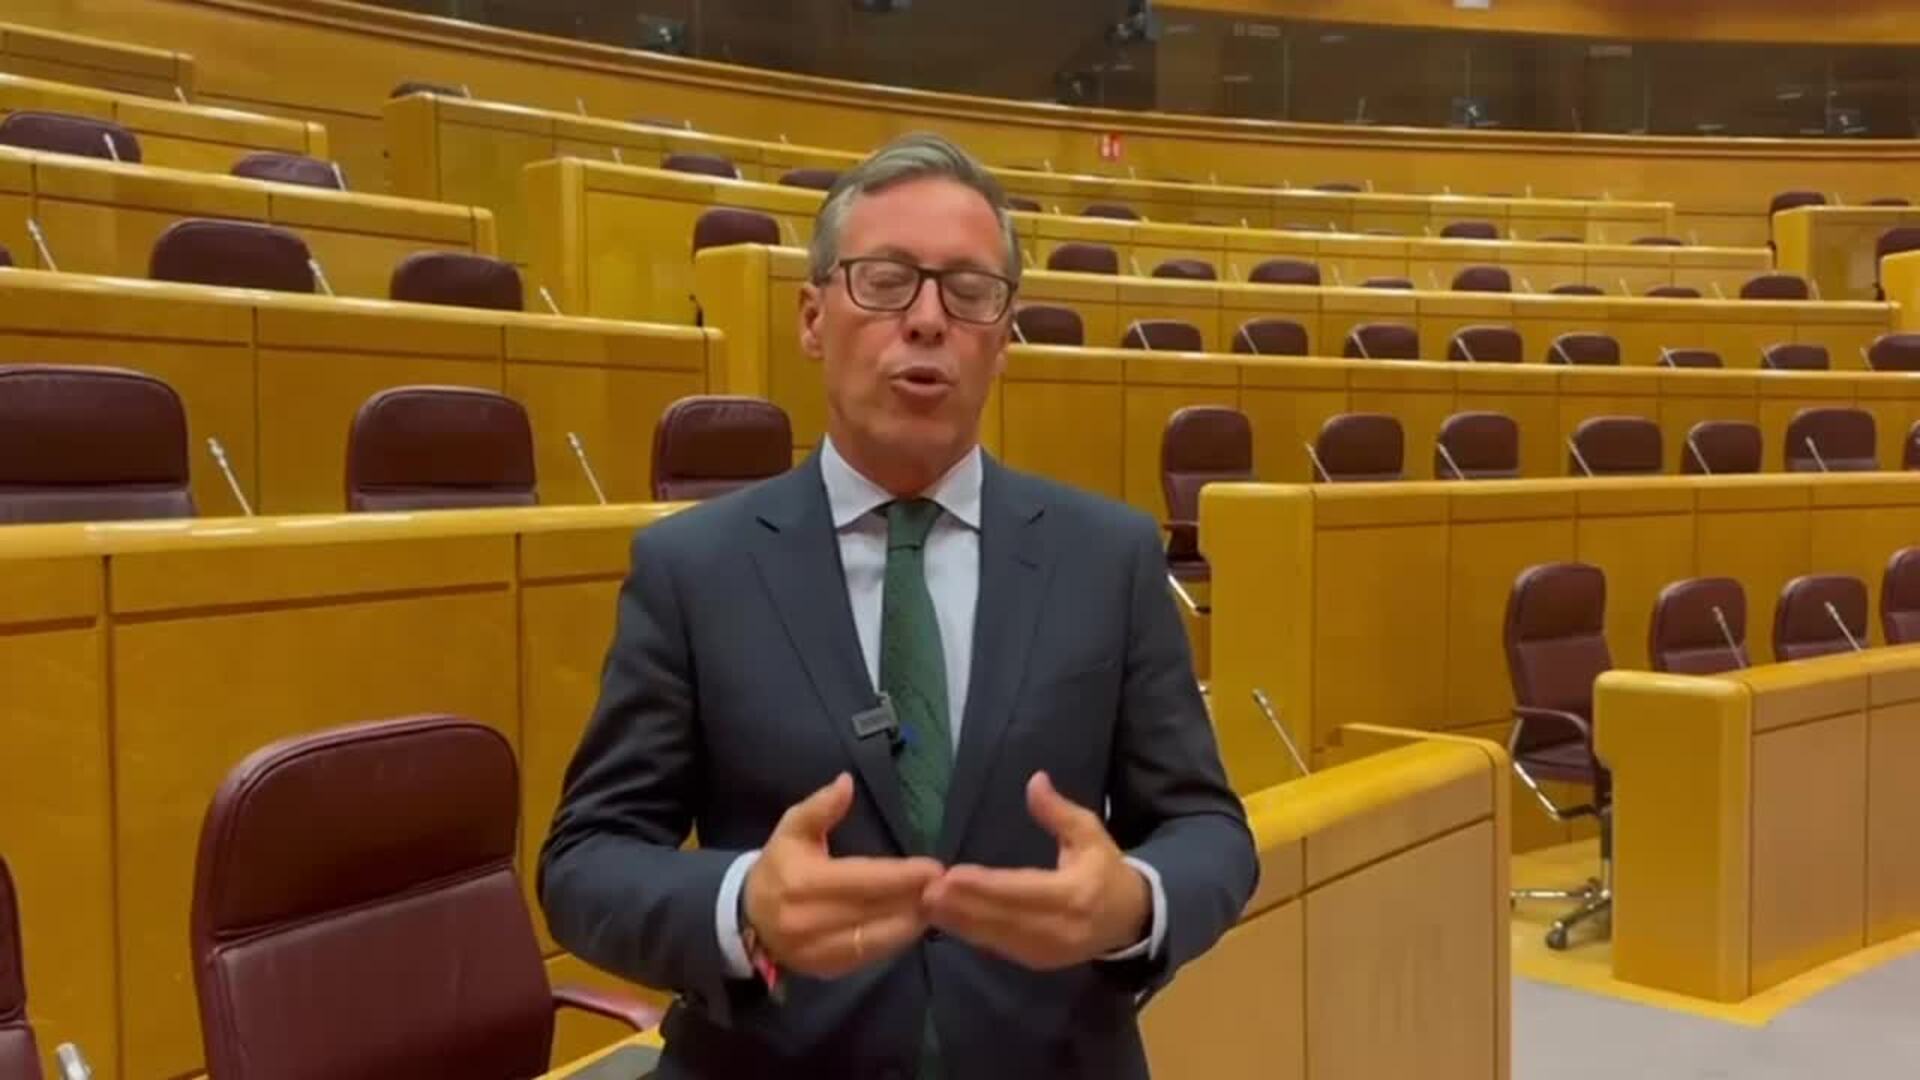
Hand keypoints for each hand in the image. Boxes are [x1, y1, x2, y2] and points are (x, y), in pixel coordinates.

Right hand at [743, 773, 943, 978]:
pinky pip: (868, 957)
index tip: (934, 868)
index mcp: (803, 883)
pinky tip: (913, 924)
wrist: (747, 917)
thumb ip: (820, 806)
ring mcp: (816, 951)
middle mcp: (809, 921)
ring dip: (911, 923)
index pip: (863, 880)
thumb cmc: (779, 866)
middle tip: (946, 887)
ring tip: (936, 905)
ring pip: (876, 939)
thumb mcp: (793, 829)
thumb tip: (846, 782)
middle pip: (875, 911)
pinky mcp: (824, 969)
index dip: (902, 876)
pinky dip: (894, 941)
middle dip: (914, 899)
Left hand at [922, 772, 1149, 970]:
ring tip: (928, 905)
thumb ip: (1059, 811)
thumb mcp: (1089, 833)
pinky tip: (948, 920)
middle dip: (962, 905)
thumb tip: (1035, 780)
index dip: (985, 885)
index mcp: (1075, 893)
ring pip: (997, 937)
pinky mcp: (1039, 962)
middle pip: (1004, 917)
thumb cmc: (1105, 869)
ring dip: (960, 922)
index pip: (1023, 890)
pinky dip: (973, 935)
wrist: (1130, 918)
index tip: (952, 875)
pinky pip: (1000, 948)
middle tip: (926, 891)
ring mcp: (1049, 950)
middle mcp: (1061, 927)